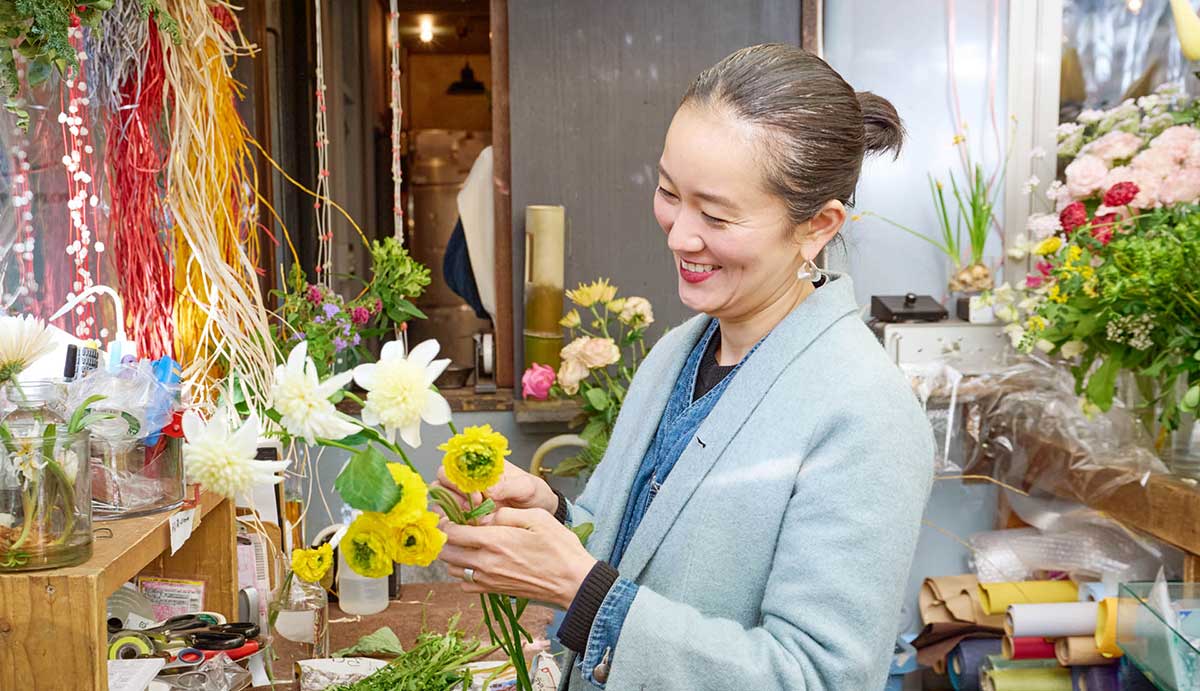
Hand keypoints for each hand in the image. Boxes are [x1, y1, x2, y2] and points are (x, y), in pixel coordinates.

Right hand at [431, 460, 558, 516]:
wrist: (539, 514)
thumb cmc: (533, 495)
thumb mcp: (528, 487)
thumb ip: (511, 486)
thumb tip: (491, 489)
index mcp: (481, 466)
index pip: (455, 463)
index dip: (461, 476)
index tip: (477, 490)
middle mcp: (468, 481)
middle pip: (442, 481)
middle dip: (453, 494)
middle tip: (474, 505)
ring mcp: (463, 500)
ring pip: (440, 501)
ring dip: (450, 510)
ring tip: (471, 519)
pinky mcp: (463, 519)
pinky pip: (447, 520)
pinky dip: (451, 525)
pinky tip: (467, 529)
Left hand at [439, 508, 596, 608]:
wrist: (572, 582)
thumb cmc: (559, 548)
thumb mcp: (537, 517)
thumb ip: (506, 514)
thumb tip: (486, 516)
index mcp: (494, 540)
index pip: (452, 532)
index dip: (447, 521)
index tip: (453, 515)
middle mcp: (486, 562)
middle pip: (446, 552)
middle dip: (446, 538)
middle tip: (456, 527)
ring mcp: (488, 579)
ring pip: (452, 569)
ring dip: (453, 555)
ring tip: (466, 544)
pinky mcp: (494, 591)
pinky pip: (465, 584)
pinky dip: (463, 573)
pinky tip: (476, 562)